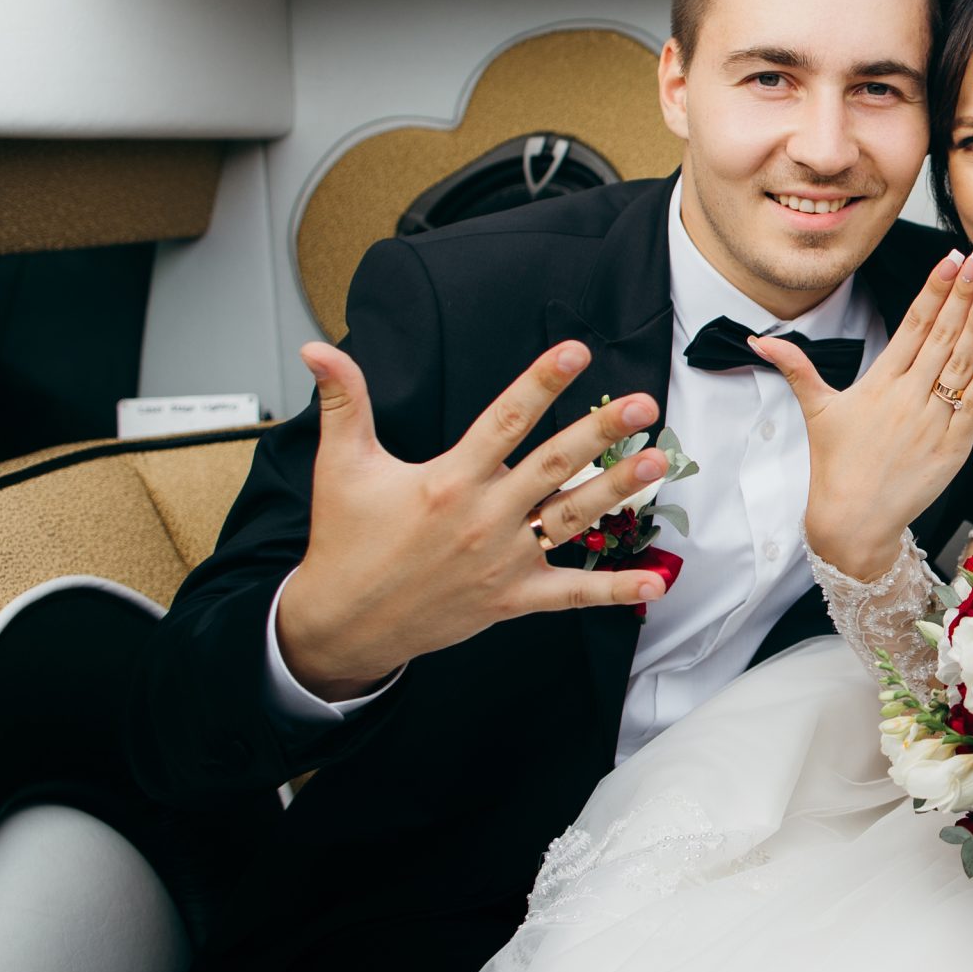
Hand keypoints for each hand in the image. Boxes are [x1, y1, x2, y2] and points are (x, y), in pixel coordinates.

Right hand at [275, 339, 672, 697]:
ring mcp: (502, 560)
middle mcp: (482, 517)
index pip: (503, 421)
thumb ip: (342, 402)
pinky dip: (614, 590)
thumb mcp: (340, 465)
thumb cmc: (346, 539)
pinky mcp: (511, 598)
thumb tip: (316, 349)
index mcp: (448, 480)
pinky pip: (570, 594)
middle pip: (551, 466)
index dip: (540, 383)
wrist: (344, 622)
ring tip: (656, 462)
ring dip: (616, 492)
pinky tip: (656, 581)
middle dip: (599, 433)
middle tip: (642, 405)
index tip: (575, 352)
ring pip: (571, 520)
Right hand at [756, 247, 972, 578]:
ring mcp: (933, 421)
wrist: (854, 521)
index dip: (933, 289)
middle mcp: (908, 396)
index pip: (912, 324)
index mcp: (878, 382)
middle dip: (962, 294)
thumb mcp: (816, 410)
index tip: (949, 260)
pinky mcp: (953, 447)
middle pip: (942, 335)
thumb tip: (759, 339)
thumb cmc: (836, 465)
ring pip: (962, 363)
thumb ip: (795, 367)